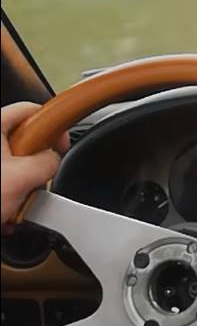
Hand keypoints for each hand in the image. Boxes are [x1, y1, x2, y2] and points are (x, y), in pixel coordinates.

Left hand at [1, 102, 69, 226]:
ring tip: (15, 205)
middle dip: (34, 167)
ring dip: (20, 189)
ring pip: (11, 166)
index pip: (32, 110)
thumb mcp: (23, 177)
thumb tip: (54, 160)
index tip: (61, 144)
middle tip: (34, 182)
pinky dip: (5, 199)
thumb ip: (48, 162)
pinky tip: (4, 214)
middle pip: (23, 143)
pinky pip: (0, 182)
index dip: (54, 126)